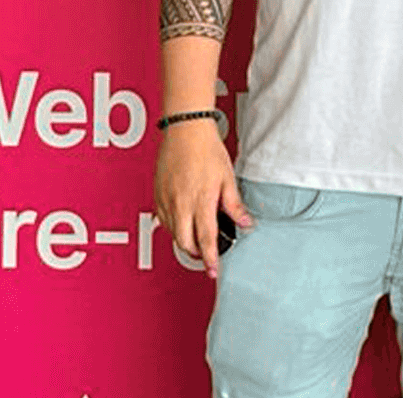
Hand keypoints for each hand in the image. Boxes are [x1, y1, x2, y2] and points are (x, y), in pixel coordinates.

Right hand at [152, 118, 250, 278]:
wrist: (185, 132)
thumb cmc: (207, 152)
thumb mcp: (228, 178)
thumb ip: (234, 204)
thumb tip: (245, 223)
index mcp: (200, 201)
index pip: (206, 238)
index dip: (210, 257)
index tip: (213, 270)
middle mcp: (180, 205)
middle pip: (185, 242)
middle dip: (196, 254)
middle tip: (207, 257)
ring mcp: (166, 201)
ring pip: (172, 233)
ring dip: (184, 242)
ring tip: (198, 241)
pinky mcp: (157, 196)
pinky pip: (164, 221)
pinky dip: (174, 228)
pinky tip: (184, 225)